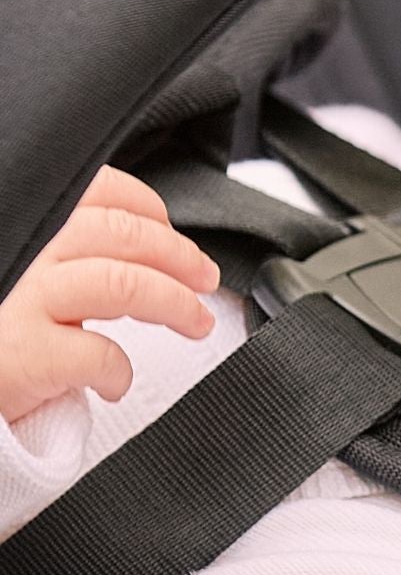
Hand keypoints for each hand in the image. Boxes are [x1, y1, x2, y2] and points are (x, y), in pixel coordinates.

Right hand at [0, 168, 218, 424]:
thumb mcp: (22, 268)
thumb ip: (66, 251)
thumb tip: (146, 243)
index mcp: (28, 226)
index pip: (96, 191)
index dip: (146, 209)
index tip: (170, 232)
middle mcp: (23, 253)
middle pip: (122, 233)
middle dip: (179, 255)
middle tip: (205, 279)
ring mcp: (20, 301)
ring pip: (123, 283)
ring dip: (175, 303)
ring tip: (196, 323)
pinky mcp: (22, 354)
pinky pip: (97, 353)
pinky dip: (119, 370)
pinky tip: (114, 382)